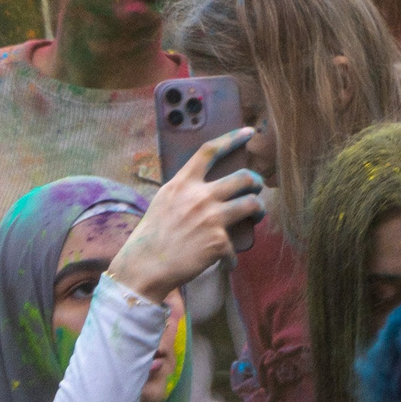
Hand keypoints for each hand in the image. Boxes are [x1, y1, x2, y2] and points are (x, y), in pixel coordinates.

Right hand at [109, 130, 263, 303]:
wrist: (142, 269)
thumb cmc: (151, 237)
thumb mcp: (163, 203)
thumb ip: (185, 191)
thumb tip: (210, 186)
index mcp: (181, 184)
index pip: (209, 151)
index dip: (232, 138)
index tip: (248, 132)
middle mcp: (199, 197)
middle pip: (244, 177)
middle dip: (256, 182)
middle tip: (256, 189)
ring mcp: (211, 218)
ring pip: (252, 204)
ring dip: (258, 210)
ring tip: (255, 215)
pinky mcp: (219, 241)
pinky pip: (237, 244)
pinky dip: (232, 255)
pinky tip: (225, 261)